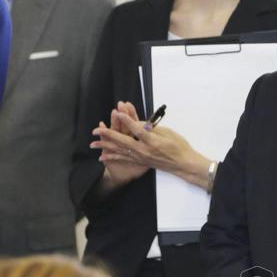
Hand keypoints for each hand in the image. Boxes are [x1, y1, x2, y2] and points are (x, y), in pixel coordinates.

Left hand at [93, 109, 209, 188]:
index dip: (126, 119)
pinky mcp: (141, 161)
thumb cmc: (179, 147)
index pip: (136, 129)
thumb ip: (152, 128)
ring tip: (93, 144)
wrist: (184, 164)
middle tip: (96, 130)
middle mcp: (144, 150)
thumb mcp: (168, 133)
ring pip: (120, 151)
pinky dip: (113, 157)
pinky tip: (103, 157)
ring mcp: (141, 157)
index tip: (118, 111)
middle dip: (108, 134)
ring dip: (106, 146)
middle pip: (123, 141)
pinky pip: (124, 158)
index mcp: (152, 141)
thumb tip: (139, 124)